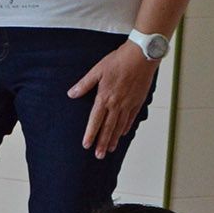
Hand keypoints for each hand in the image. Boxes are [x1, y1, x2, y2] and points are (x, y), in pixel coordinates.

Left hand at [67, 40, 155, 158]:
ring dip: (113, 139)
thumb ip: (84, 84)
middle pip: (108, 128)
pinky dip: (125, 128)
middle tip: (98, 156)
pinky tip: (122, 134)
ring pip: (119, 126)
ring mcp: (128, 104)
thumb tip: (71, 94)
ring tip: (109, 150)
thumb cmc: (119, 60)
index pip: (95, 120)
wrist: (141, 56)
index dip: (90, 134)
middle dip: (102, 143)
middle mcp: (116, 104)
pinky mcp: (137, 101)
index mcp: (104, 97)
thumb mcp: (97, 70)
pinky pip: (130, 119)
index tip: (86, 145)